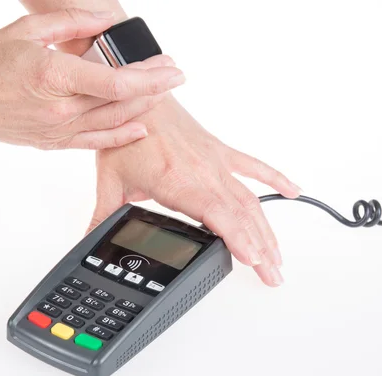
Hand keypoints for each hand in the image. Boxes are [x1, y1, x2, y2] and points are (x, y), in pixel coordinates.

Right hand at [0, 9, 184, 149]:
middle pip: (122, 103)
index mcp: (55, 76)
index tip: (172, 68)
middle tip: (173, 75)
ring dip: (142, 108)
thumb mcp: (29, 31)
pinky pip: (95, 142)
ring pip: (113, 123)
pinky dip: (120, 135)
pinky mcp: (53, 143)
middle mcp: (61, 109)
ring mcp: (58, 130)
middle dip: (154, 88)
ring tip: (160, 94)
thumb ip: (73, 23)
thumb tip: (108, 20)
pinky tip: (138, 128)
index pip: (117, 82)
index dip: (151, 77)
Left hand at [87, 96, 301, 286]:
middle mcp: (203, 172)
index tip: (255, 260)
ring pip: (250, 198)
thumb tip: (88, 242)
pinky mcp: (219, 151)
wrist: (137, 93)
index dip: (238, 239)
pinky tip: (293, 191)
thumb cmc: (126, 131)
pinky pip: (253, 166)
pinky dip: (274, 179)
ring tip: (278, 255)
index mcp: (177, 181)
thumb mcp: (110, 180)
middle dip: (261, 249)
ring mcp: (215, 161)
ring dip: (267, 228)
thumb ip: (103, 216)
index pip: (216, 216)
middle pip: (241, 215)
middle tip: (274, 276)